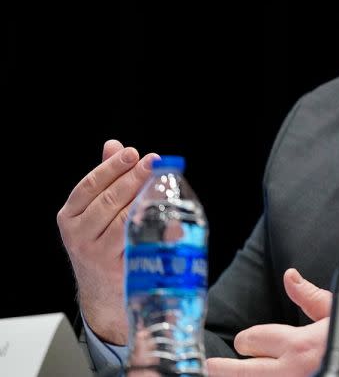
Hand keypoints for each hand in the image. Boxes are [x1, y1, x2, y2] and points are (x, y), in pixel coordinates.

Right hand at [57, 139, 157, 345]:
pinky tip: (170, 213)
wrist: (101, 291)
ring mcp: (97, 254)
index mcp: (69, 216)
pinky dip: (155, 226)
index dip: (112, 167)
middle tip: (153, 161)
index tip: (132, 152)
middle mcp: (78, 235)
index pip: (89, 185)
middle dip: (133, 178)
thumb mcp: (95, 211)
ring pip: (123, 220)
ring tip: (162, 181)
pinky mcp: (118, 269)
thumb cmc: (102, 242)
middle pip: (108, 201)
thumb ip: (105, 179)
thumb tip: (114, 145)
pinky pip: (139, 242)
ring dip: (145, 198)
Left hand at [207, 269, 338, 376]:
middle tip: (211, 365)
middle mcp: (291, 369)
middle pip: (241, 370)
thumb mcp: (337, 312)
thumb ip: (308, 295)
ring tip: (220, 375)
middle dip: (223, 366)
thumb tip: (290, 276)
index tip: (246, 342)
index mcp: (298, 344)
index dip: (246, 339)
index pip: (253, 340)